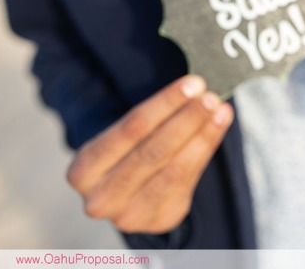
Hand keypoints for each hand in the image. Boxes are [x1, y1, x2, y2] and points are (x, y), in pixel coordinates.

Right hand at [66, 75, 233, 233]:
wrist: (126, 191)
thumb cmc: (127, 150)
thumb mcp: (124, 135)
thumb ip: (154, 116)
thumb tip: (196, 90)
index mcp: (83, 171)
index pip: (130, 129)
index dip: (165, 105)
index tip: (193, 85)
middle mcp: (101, 198)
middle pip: (153, 152)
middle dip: (187, 120)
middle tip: (211, 97)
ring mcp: (130, 215)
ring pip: (175, 169)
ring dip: (203, 136)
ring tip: (221, 111)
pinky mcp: (159, 220)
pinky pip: (188, 181)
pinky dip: (206, 150)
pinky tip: (218, 128)